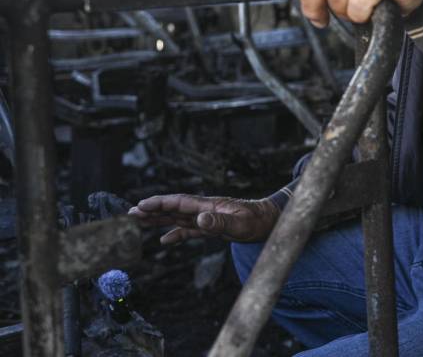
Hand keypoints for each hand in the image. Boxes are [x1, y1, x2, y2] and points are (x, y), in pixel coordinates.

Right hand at [129, 194, 279, 244]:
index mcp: (209, 206)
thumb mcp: (241, 224)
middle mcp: (205, 210)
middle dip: (152, 210)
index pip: (180, 202)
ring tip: (138, 221)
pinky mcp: (212, 228)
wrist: (270, 222)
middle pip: (174, 208)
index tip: (141, 205)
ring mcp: (208, 219)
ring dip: (159, 219)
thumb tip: (200, 220)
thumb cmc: (258, 222)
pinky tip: (163, 241)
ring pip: (178, 218)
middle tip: (129, 213)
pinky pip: (189, 231)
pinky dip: (175, 235)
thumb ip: (221, 223)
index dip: (160, 203)